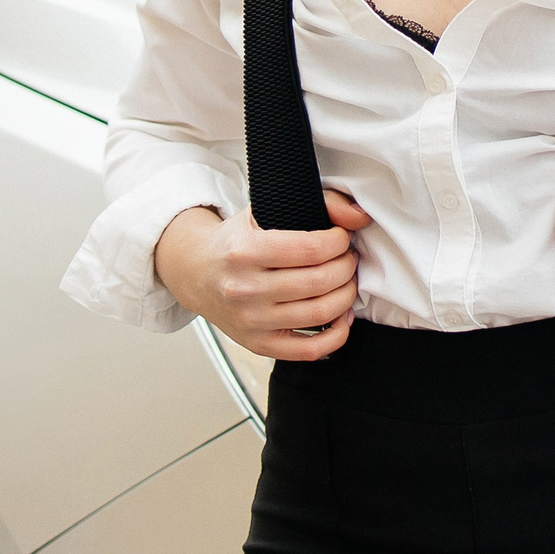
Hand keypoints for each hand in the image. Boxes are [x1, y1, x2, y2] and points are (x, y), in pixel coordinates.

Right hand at [154, 190, 373, 360]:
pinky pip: (309, 350)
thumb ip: (317, 203)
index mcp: (245, 251)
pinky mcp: (258, 345)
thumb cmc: (235, 241)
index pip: (310, 249)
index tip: (342, 237)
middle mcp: (245, 289)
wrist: (196, 273)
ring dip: (346, 295)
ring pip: (320, 313)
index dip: (338, 241)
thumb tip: (359, 216)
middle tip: (347, 257)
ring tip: (346, 281)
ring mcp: (251, 321)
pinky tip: (340, 316)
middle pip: (319, 281)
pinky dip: (336, 335)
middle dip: (346, 266)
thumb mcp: (263, 210)